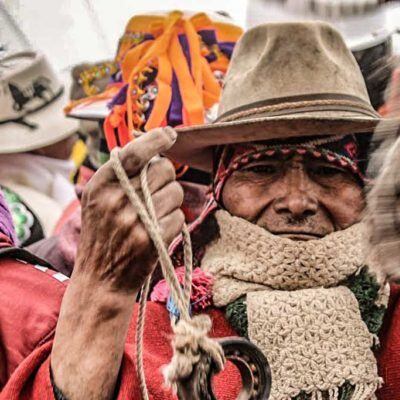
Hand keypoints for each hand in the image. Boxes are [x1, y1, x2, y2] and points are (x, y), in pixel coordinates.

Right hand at [75, 126, 184, 293]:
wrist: (101, 279)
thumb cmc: (103, 235)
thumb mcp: (98, 201)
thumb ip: (120, 175)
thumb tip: (152, 148)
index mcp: (101, 185)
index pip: (135, 153)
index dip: (157, 140)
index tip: (170, 134)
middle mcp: (117, 199)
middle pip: (164, 169)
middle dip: (166, 178)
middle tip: (155, 192)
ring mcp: (135, 220)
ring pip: (176, 192)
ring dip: (171, 202)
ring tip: (153, 215)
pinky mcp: (152, 238)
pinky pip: (178, 217)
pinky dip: (172, 223)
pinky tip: (156, 232)